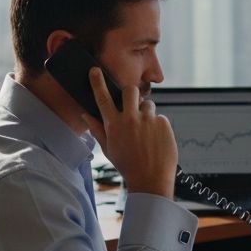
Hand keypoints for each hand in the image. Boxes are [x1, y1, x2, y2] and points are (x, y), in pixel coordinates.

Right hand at [82, 69, 175, 197]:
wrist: (151, 180)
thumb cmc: (128, 165)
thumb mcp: (109, 149)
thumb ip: (98, 130)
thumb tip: (86, 116)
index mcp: (114, 125)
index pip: (103, 98)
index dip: (97, 82)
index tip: (95, 71)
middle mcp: (130, 119)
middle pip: (130, 90)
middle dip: (131, 93)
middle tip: (133, 104)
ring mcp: (148, 120)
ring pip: (148, 104)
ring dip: (146, 114)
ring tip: (146, 132)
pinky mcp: (164, 123)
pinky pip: (160, 117)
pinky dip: (158, 126)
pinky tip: (156, 140)